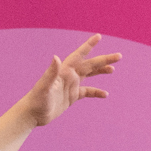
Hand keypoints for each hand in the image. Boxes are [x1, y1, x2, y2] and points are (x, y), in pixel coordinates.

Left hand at [0, 35, 117, 150]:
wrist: (32, 114)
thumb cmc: (37, 100)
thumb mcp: (44, 86)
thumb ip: (51, 72)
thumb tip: (56, 57)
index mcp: (64, 71)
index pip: (79, 55)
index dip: (89, 45)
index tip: (99, 36)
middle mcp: (69, 76)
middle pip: (90, 65)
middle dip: (104, 59)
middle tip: (119, 56)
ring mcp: (71, 86)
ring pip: (89, 75)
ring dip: (101, 71)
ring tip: (113, 69)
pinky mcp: (72, 96)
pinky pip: (87, 92)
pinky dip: (97, 92)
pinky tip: (105, 94)